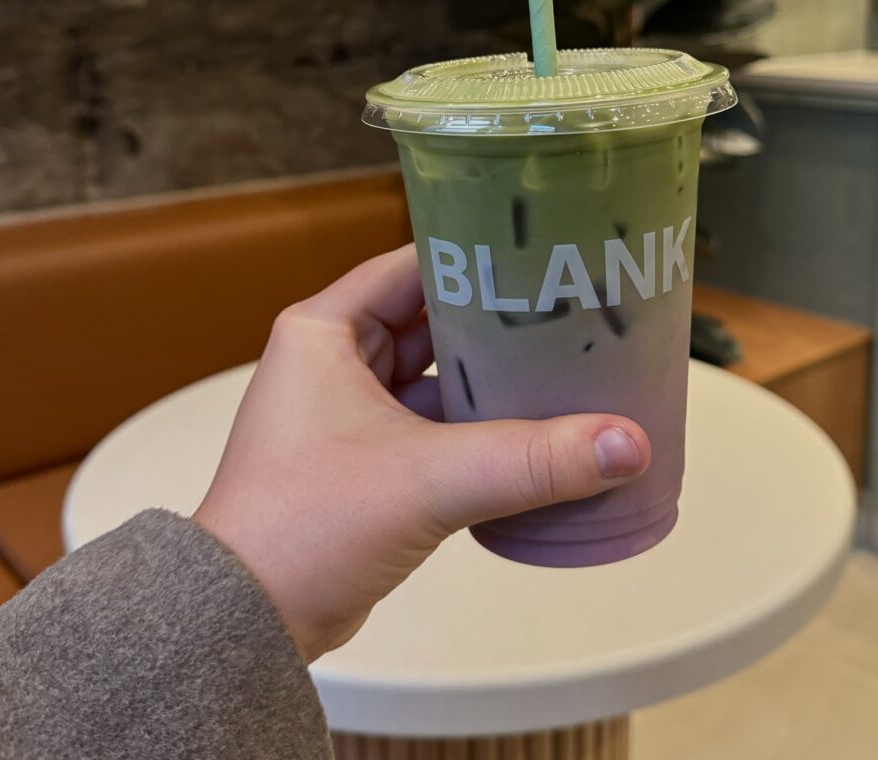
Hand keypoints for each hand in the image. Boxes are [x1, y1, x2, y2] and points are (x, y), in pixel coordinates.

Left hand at [193, 245, 650, 662]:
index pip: (412, 266)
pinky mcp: (369, 462)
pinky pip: (436, 425)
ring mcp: (350, 413)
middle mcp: (334, 361)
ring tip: (568, 362)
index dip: (475, 256)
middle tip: (572, 308)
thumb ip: (532, 459)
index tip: (541, 254)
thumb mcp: (428, 479)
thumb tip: (631, 443)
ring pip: (438, 376)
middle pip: (431, 319)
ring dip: (492, 378)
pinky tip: (536, 428)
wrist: (246, 623)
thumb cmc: (309, 524)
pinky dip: (479, 426)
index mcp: (325, 331)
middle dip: (497, 319)